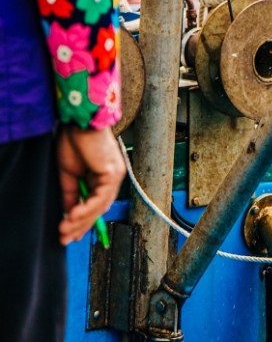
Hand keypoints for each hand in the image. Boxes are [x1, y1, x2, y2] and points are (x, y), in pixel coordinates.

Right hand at [56, 126, 124, 245]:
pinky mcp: (113, 173)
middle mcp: (113, 177)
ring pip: (100, 206)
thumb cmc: (74, 142)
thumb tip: (69, 214)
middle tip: (65, 239)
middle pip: (99, 208)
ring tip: (64, 230)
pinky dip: (87, 208)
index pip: (97, 205)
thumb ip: (71, 194)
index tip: (70, 235)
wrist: (78, 124)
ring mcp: (115, 175)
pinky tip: (72, 215)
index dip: (84, 221)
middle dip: (81, 225)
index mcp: (104, 177)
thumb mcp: (69, 174)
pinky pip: (101, 197)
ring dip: (81, 220)